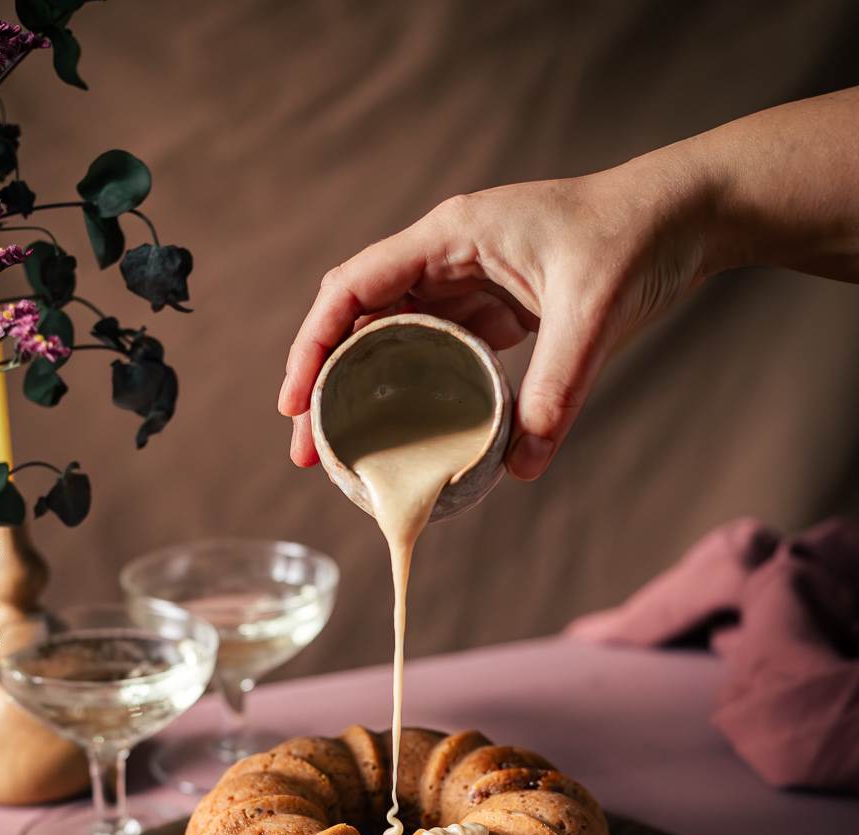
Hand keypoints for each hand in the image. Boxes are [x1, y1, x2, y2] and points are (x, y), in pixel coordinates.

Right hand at [278, 153, 712, 479]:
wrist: (688, 216)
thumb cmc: (637, 237)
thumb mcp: (595, 313)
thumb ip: (557, 389)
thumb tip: (519, 471)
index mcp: (450, 235)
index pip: (354, 288)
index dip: (313, 345)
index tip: (293, 403)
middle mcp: (448, 255)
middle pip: (360, 321)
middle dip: (325, 384)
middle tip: (308, 453)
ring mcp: (470, 283)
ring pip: (393, 341)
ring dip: (364, 394)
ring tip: (345, 454)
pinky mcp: (497, 310)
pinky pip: (438, 354)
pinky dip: (414, 393)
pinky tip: (407, 435)